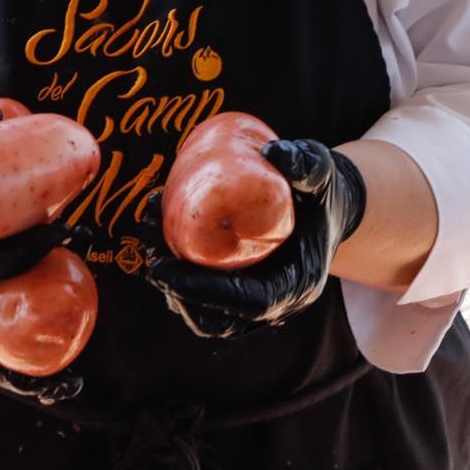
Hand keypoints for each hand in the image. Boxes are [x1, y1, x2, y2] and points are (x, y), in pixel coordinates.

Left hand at [143, 140, 365, 337]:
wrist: (321, 205)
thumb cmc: (321, 191)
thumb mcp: (321, 173)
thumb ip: (306, 163)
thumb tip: (273, 152)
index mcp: (296, 285)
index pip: (248, 304)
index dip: (204, 292)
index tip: (164, 270)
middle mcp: (272, 302)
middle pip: (215, 317)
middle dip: (175, 289)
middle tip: (150, 248)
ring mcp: (249, 297)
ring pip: (199, 308)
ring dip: (168, 279)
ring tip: (148, 231)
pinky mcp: (232, 286)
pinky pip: (196, 289)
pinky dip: (173, 265)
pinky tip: (157, 224)